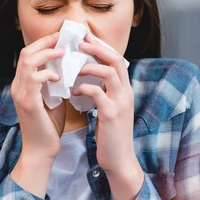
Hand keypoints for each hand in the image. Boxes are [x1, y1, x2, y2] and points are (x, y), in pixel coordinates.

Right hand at [11, 33, 66, 160]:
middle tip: (62, 38)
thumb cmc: (49, 127)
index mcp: (23, 84)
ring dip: (47, 54)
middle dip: (45, 42)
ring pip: (28, 62)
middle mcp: (18, 86)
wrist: (42, 151)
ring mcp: (21, 94)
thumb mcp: (54, 100)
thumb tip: (70, 71)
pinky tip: (59, 77)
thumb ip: (56, 85)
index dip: (43, 43)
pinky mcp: (28, 103)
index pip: (28, 55)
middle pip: (25, 53)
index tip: (61, 38)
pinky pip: (34, 79)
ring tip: (63, 52)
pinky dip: (47, 74)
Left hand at [73, 33, 138, 174]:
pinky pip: (98, 93)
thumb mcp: (110, 111)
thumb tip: (90, 82)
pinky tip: (73, 92)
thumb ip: (105, 95)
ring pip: (109, 72)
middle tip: (79, 42)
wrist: (120, 160)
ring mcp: (120, 103)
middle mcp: (125, 93)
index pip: (117, 61)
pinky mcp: (111, 115)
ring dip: (89, 66)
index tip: (86, 39)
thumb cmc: (111, 137)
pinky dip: (84, 88)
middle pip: (115, 60)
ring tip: (73, 67)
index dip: (102, 47)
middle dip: (97, 48)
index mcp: (125, 91)